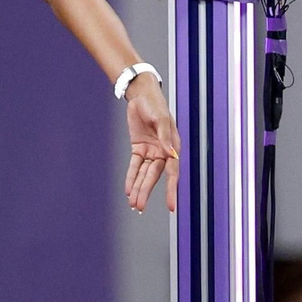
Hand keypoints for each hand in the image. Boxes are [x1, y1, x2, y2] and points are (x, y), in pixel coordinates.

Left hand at [123, 77, 179, 212]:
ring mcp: (150, 151)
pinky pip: (135, 166)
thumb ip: (165, 136)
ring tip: (134, 204)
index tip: (171, 206)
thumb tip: (169, 152)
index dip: (171, 190)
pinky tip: (128, 189)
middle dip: (146, 191)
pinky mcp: (139, 148)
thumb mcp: (161, 119)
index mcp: (173, 147)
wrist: (142, 95)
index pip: (172, 173)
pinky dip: (131, 177)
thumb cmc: (156, 105)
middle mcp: (163, 153)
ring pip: (144, 174)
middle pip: (154, 176)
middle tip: (140, 206)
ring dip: (138, 188)